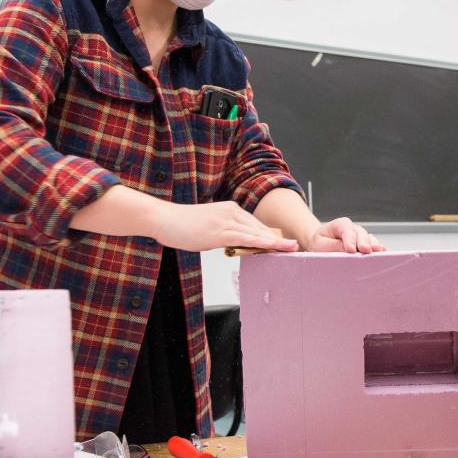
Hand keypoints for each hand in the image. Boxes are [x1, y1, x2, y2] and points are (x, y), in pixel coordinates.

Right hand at [152, 201, 298, 252]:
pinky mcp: (220, 231)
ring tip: (292, 248)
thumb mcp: (208, 228)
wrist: (163, 219)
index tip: (283, 243)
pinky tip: (274, 248)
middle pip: (259, 228)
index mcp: (230, 209)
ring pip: (257, 233)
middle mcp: (232, 212)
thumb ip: (224, 234)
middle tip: (294, 248)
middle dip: (277, 239)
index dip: (270, 235)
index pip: (254, 225)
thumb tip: (236, 244)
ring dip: (276, 242)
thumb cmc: (182, 225)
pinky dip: (262, 243)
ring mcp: (226, 221)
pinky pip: (246, 238)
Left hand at [303, 217, 383, 253]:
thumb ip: (333, 246)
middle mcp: (354, 228)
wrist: (322, 243)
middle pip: (361, 234)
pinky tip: (383, 254)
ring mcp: (362, 236)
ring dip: (373, 246)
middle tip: (365, 251)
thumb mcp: (320, 244)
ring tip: (378, 253)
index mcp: (340, 224)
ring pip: (370, 239)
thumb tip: (346, 251)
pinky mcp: (367, 244)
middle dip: (364, 243)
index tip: (351, 250)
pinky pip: (374, 245)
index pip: (346, 230)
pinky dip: (378, 250)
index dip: (350, 240)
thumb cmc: (320, 243)